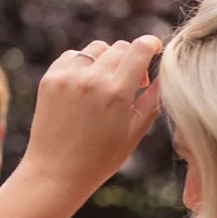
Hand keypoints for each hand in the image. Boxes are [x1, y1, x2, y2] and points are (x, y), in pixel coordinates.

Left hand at [18, 36, 162, 198]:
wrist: (56, 173)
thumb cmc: (101, 158)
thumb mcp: (135, 131)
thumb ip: (153, 98)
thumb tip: (166, 72)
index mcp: (116, 93)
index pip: (140, 48)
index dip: (151, 44)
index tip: (154, 50)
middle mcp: (91, 80)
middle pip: (120, 47)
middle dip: (131, 60)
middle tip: (131, 84)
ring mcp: (67, 78)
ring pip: (96, 49)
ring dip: (106, 60)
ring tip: (106, 85)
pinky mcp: (49, 79)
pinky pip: (72, 56)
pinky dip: (82, 64)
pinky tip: (85, 85)